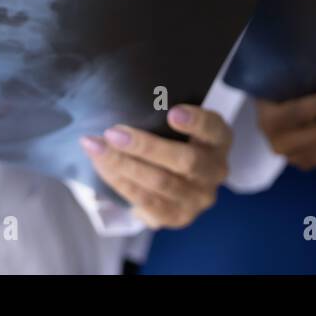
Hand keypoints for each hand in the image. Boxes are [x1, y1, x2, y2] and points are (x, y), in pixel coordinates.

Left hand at [81, 106, 231, 228]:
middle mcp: (215, 171)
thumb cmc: (174, 139)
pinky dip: (119, 181)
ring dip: (123, 165)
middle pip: (185, 161)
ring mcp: (197, 199)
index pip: (214, 129)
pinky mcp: (176, 217)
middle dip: (145, 147)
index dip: (196, 122)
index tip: (172, 113)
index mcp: (219, 141)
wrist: (179, 182)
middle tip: (113, 132)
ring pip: (160, 183)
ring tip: (96, 148)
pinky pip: (145, 200)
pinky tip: (101, 165)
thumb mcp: (179, 122)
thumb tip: (125, 98)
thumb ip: (162, 113)